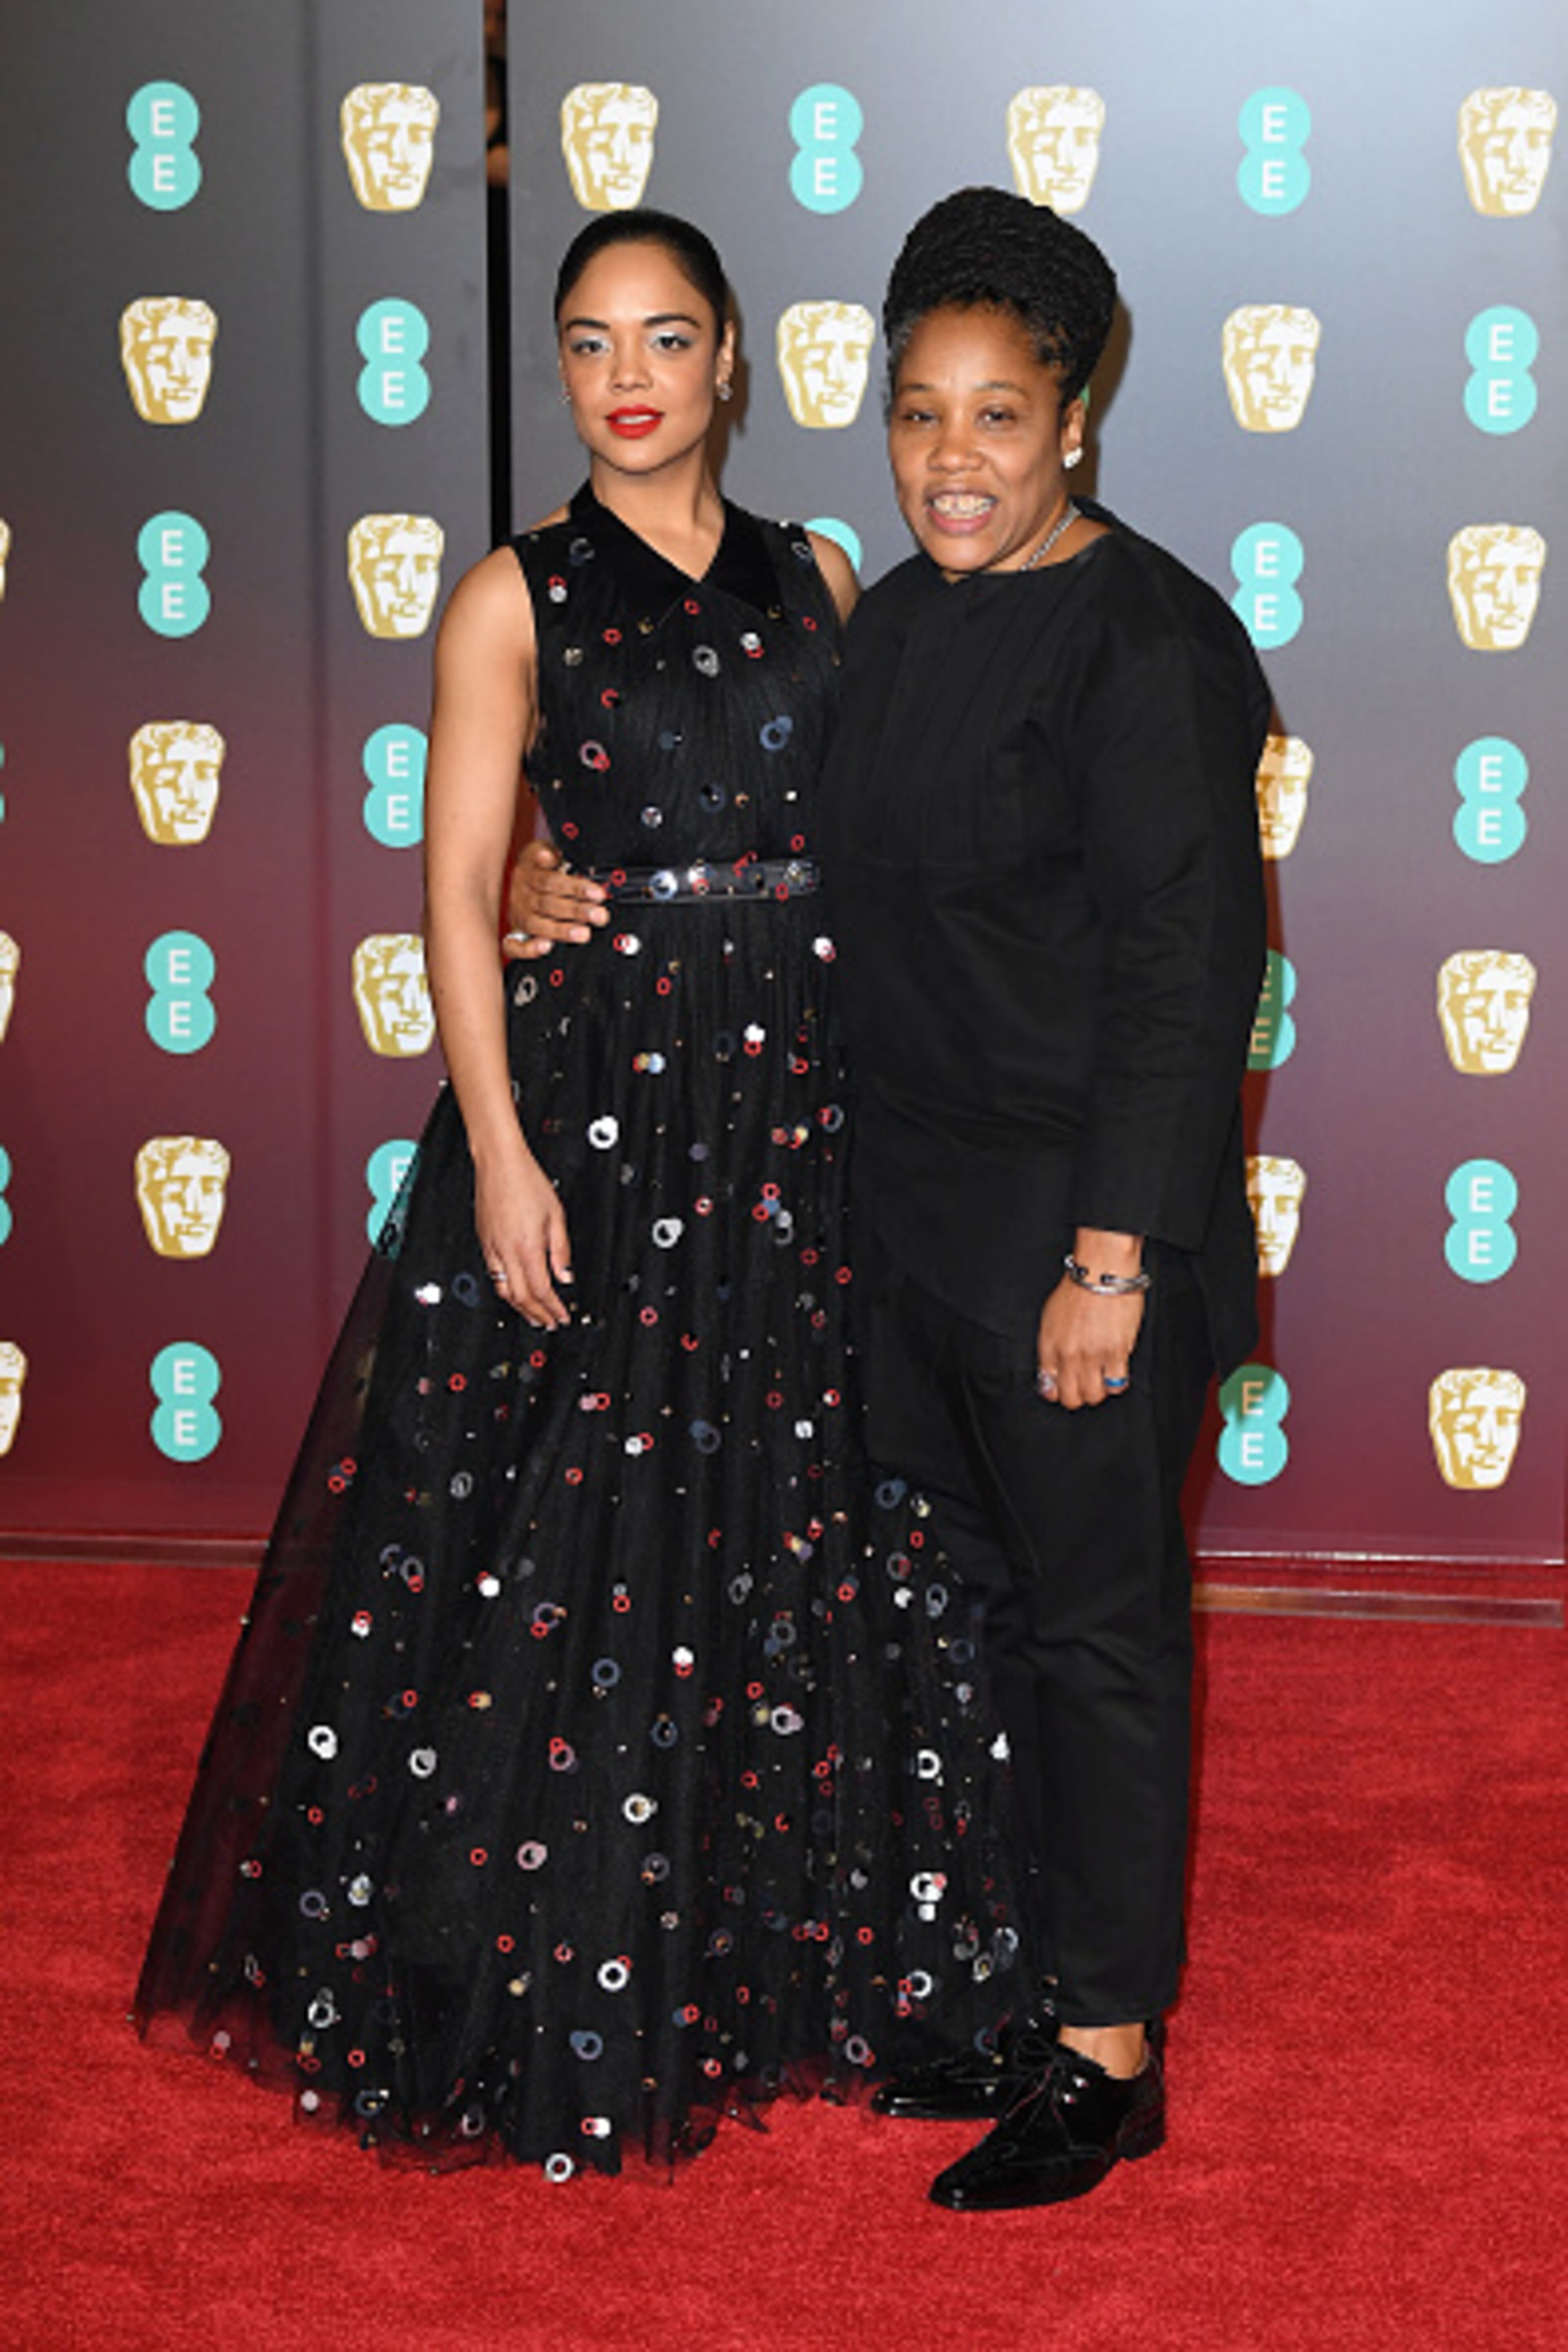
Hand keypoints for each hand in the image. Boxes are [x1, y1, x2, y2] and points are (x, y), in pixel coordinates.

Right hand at [476, 1145, 573, 1327]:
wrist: (499, 1163)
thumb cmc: (526, 1181)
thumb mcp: (556, 1214)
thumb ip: (561, 1249)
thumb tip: (566, 1275)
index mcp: (527, 1246)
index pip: (541, 1290)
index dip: (552, 1308)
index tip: (561, 1316)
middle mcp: (506, 1251)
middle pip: (520, 1297)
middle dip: (536, 1314)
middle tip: (548, 1322)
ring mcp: (491, 1247)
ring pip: (503, 1290)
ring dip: (519, 1307)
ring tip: (532, 1315)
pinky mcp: (483, 1241)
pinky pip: (493, 1275)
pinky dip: (506, 1289)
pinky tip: (514, 1291)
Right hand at [502, 840, 607, 960]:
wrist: (514, 878)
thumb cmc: (536, 867)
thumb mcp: (540, 850)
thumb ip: (547, 854)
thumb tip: (548, 856)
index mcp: (529, 875)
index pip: (552, 881)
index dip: (576, 887)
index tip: (598, 893)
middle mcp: (523, 897)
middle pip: (549, 904)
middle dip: (576, 910)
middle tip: (599, 915)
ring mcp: (518, 916)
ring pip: (537, 925)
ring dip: (561, 931)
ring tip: (583, 933)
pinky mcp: (514, 934)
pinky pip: (514, 946)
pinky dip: (529, 949)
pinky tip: (546, 947)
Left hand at [1034, 1276, 1144, 1410]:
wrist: (1102, 1272)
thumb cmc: (1078, 1289)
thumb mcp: (1051, 1317)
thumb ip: (1050, 1347)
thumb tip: (1051, 1371)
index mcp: (1049, 1345)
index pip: (1048, 1387)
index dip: (1058, 1392)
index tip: (1065, 1388)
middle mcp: (1069, 1354)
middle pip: (1071, 1397)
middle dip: (1078, 1396)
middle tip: (1085, 1386)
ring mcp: (1093, 1355)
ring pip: (1094, 1395)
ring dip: (1098, 1391)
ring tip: (1102, 1379)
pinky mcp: (1117, 1352)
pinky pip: (1117, 1384)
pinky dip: (1117, 1383)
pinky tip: (1116, 1372)